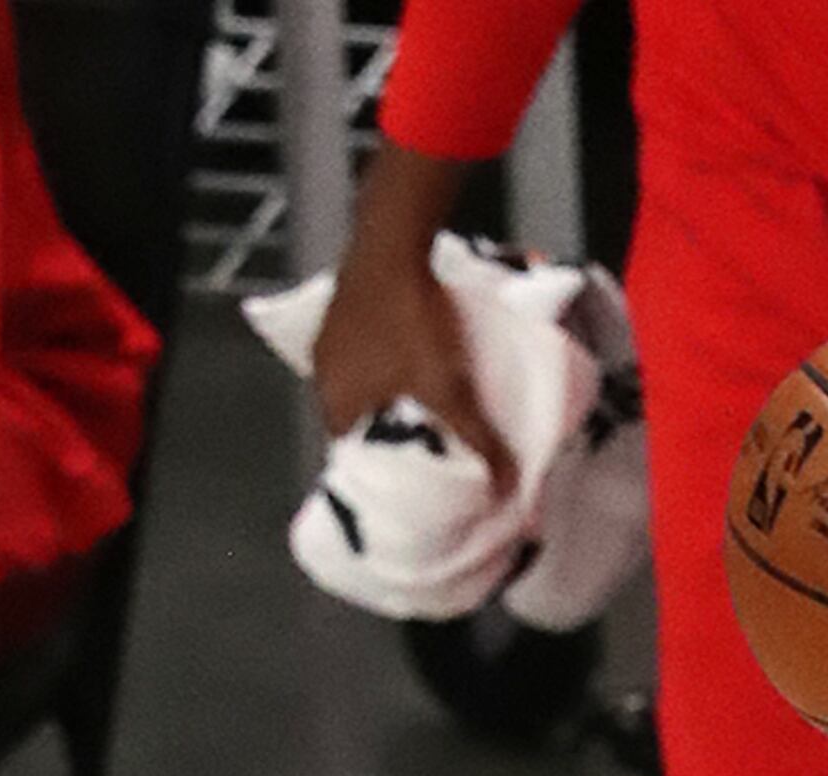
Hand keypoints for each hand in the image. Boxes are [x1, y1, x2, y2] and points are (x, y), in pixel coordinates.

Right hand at [310, 145, 505, 477]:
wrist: (395, 239)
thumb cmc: (410, 316)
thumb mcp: (449, 387)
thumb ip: (476, 439)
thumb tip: (506, 485)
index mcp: (336, 405)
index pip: (358, 463)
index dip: (390, 476)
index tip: (417, 484)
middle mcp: (322, 376)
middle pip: (360, 427)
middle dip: (393, 440)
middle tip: (427, 450)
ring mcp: (328, 341)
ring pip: (361, 392)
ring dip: (389, 403)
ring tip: (423, 410)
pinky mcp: (341, 311)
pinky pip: (362, 359)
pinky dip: (384, 371)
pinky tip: (409, 365)